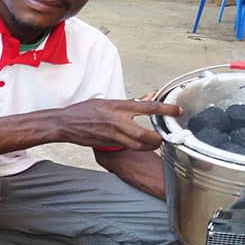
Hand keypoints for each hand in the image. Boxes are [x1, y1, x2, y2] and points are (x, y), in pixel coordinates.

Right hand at [57, 98, 181, 150]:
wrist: (66, 123)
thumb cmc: (85, 111)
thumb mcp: (108, 102)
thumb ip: (130, 102)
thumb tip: (149, 97)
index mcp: (119, 107)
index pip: (148, 108)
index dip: (166, 109)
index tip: (178, 111)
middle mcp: (118, 121)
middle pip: (146, 135)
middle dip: (159, 139)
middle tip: (165, 136)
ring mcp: (114, 135)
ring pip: (139, 145)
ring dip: (150, 146)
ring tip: (156, 143)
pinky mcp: (110, 144)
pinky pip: (128, 147)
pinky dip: (138, 147)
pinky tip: (141, 144)